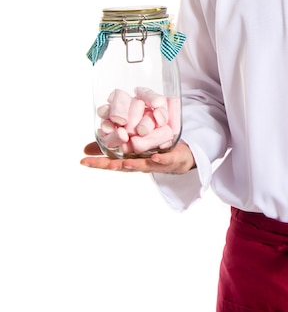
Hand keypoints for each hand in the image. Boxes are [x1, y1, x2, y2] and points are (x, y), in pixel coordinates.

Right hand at [80, 141, 195, 173]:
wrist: (180, 158)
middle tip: (100, 165)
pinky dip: (160, 160)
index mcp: (129, 160)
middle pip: (124, 167)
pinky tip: (155, 157)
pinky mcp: (170, 160)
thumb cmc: (151, 152)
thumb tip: (85, 148)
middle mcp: (139, 164)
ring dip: (134, 165)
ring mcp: (154, 163)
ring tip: (125, 163)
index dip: (97, 163)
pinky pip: (165, 160)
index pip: (110, 162)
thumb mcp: (130, 147)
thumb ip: (110, 146)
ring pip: (142, 165)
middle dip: (112, 166)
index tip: (82, 162)